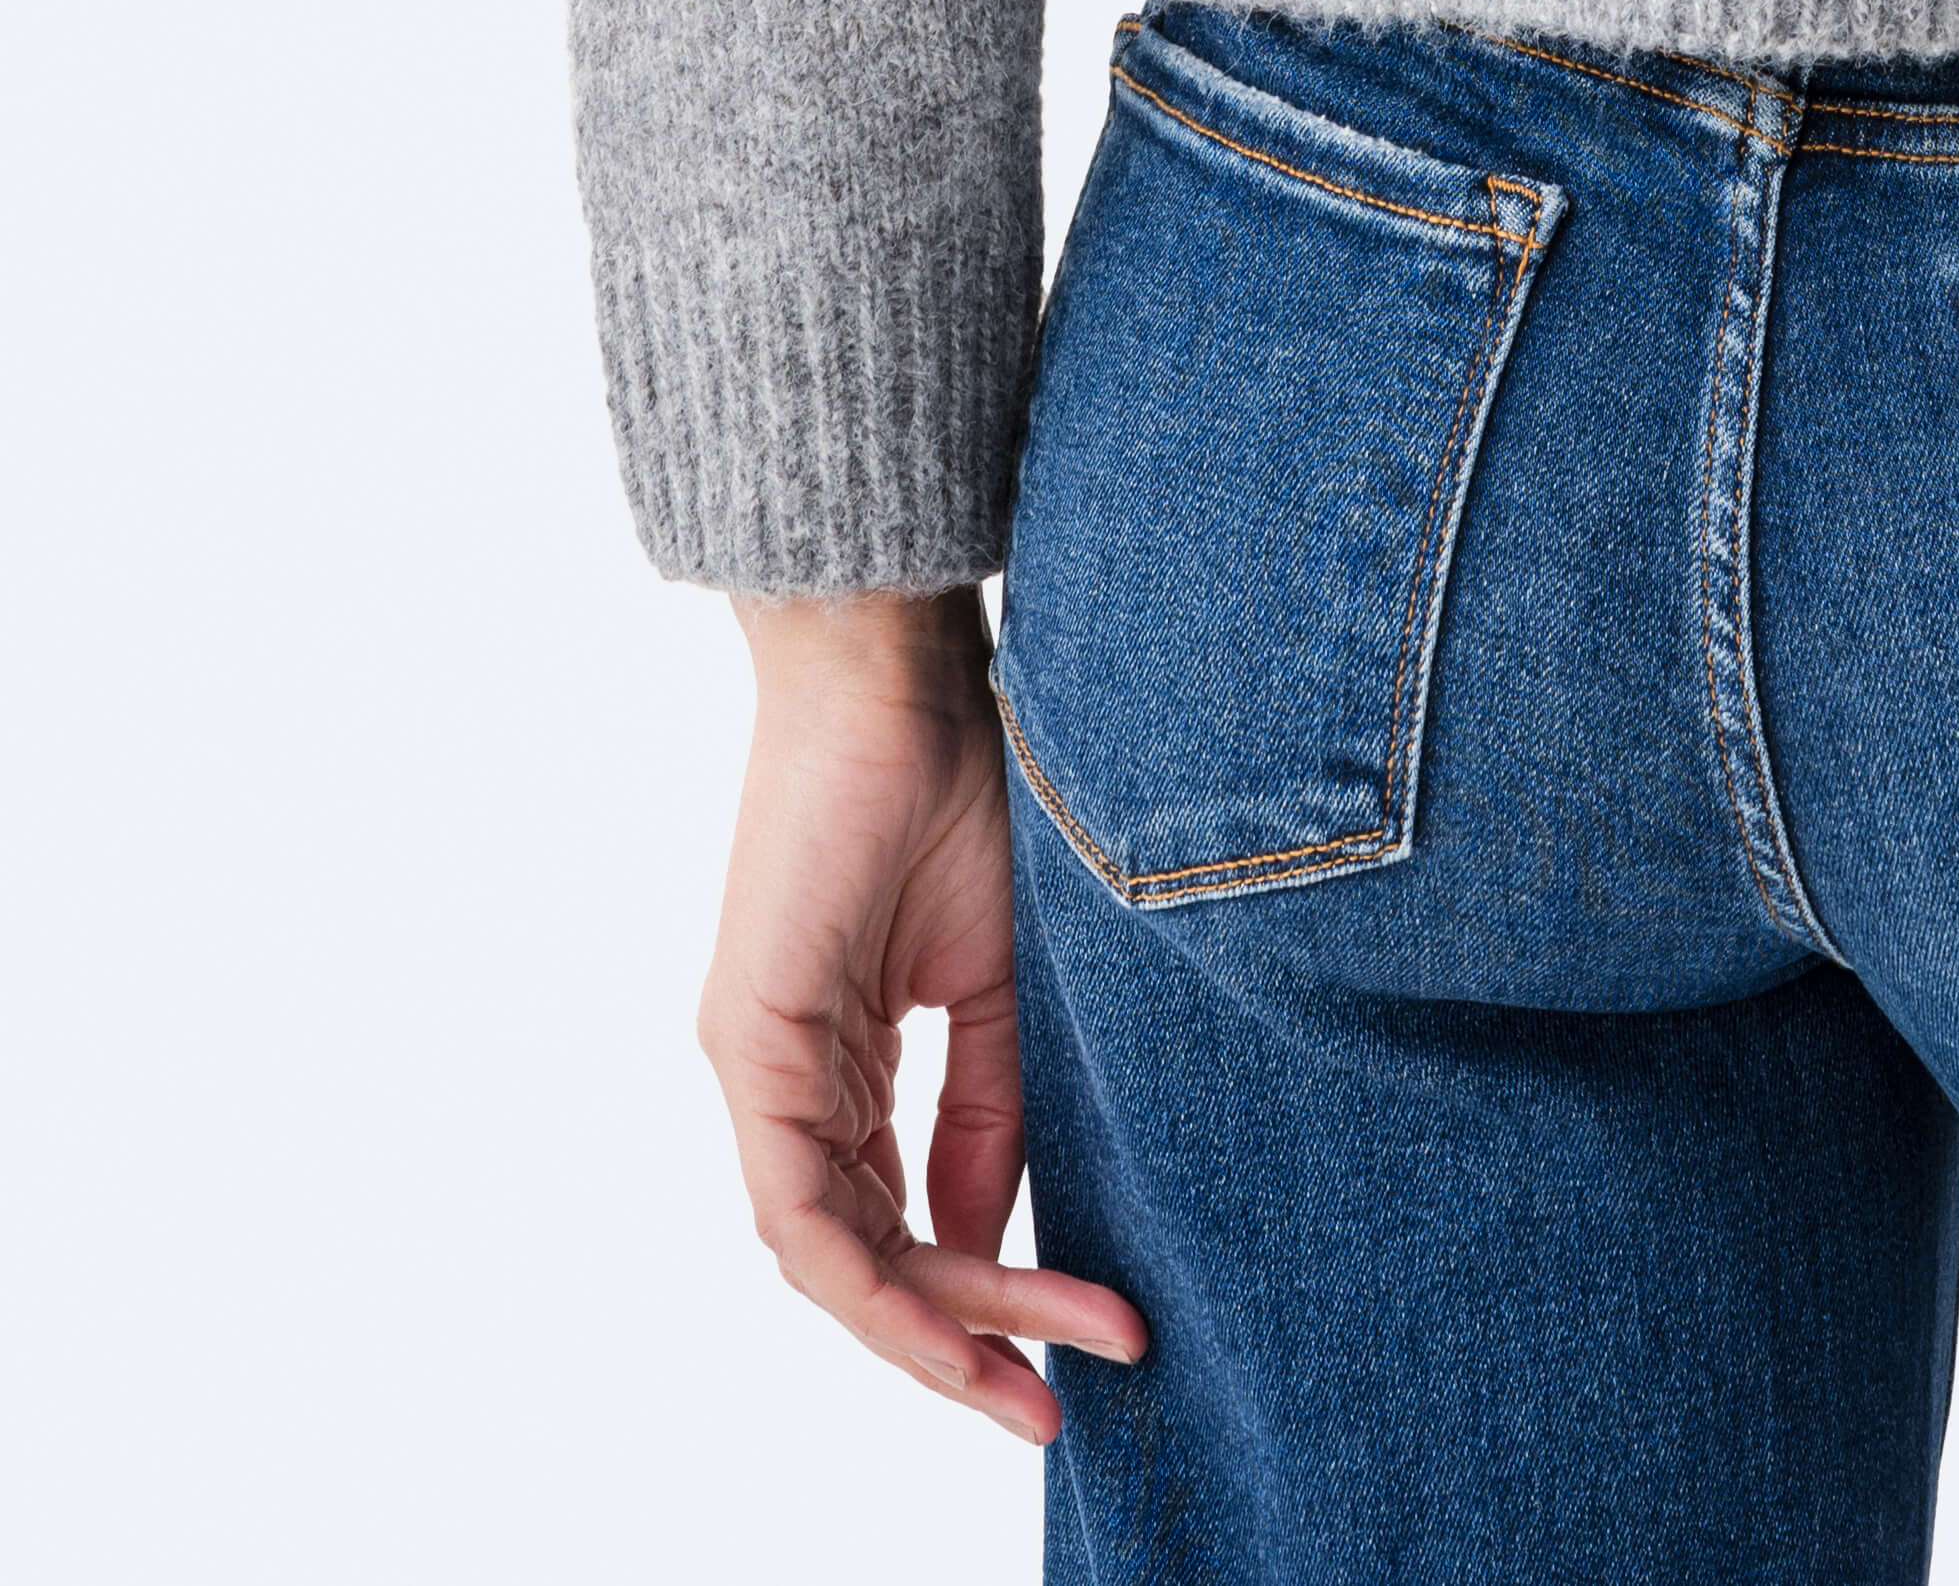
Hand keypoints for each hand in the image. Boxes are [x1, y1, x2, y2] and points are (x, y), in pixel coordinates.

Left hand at [697, 586, 1148, 1446]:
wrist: (902, 672)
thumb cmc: (961, 789)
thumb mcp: (1000, 984)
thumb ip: (986, 1117)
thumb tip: (981, 1251)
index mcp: (844, 1064)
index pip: (900, 1223)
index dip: (988, 1298)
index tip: (1095, 1341)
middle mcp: (788, 1083)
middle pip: (865, 1260)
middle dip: (964, 1343)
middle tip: (1053, 1399)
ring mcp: (759, 1069)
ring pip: (831, 1254)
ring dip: (931, 1322)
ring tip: (1033, 1360)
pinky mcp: (749, 1045)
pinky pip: (798, 1205)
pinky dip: (871, 1270)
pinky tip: (950, 1298)